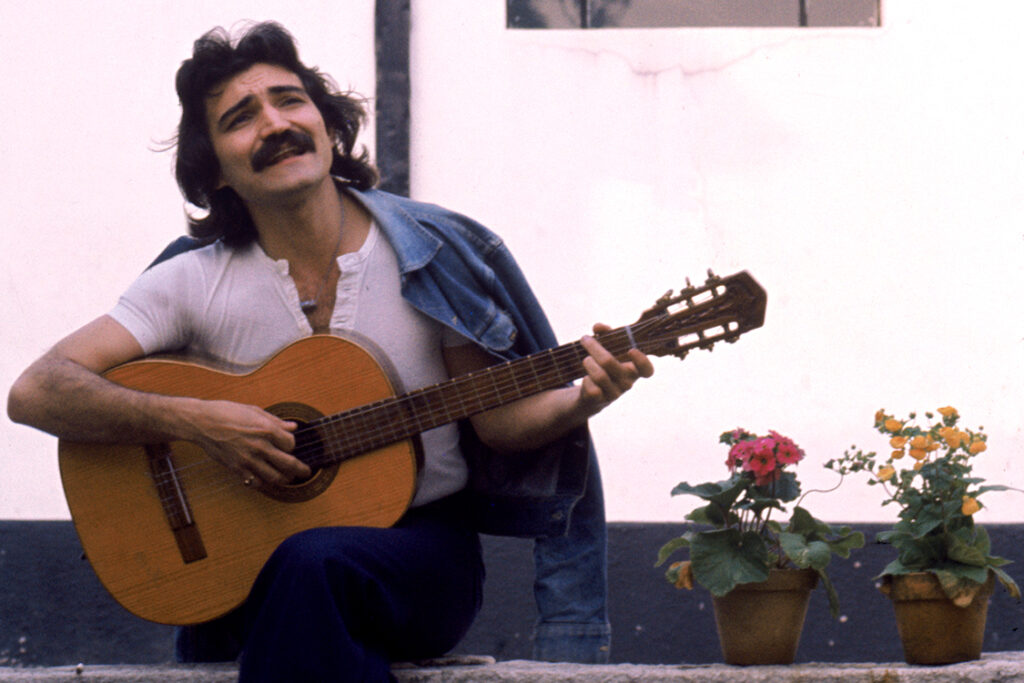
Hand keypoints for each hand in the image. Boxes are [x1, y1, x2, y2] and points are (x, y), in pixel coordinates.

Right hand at [182, 399, 310, 487]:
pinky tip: (265, 479)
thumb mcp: (254, 410)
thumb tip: (293, 426)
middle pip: (288, 464)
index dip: (292, 444)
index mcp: (266, 429)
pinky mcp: (236, 468)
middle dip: (300, 469)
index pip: (291, 444)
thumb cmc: (226, 412)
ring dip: (284, 479)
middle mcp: (260, 446)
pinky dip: (263, 483)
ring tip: (288, 478)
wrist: (201, 422)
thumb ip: (276, 421)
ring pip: (274, 477)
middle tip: (306, 471)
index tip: (289, 444)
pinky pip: (255, 482)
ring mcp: (248, 459)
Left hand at [577, 322, 653, 416]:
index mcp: (633, 369)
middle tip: (585, 339)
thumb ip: (606, 334)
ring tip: (586, 359)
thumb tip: (598, 327)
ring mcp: (615, 393)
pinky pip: (591, 388)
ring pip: (599, 375)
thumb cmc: (604, 366)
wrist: (592, 394)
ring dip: (588, 362)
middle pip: (608, 362)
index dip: (642, 361)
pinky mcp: (600, 401)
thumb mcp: (608, 349)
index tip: (631, 350)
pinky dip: (586, 379)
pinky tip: (587, 378)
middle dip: (594, 347)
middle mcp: (627, 382)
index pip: (647, 370)